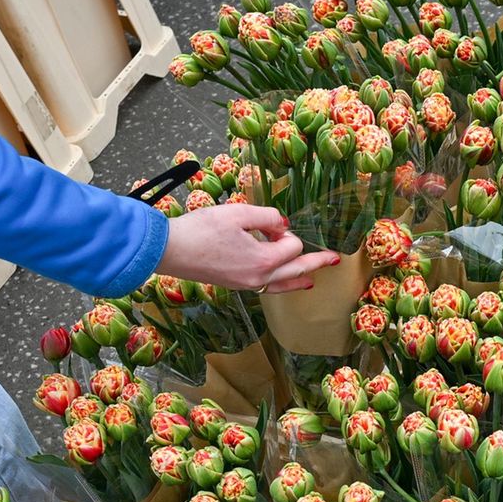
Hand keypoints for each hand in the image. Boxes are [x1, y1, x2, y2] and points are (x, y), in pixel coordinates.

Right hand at [155, 204, 337, 291]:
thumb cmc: (200, 230)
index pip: (291, 246)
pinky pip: (267, 288)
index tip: (271, 223)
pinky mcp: (235, 285)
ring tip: (313, 278)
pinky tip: (282, 282)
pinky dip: (280, 284)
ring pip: (282, 285)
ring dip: (299, 278)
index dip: (285, 231)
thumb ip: (267, 216)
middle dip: (316, 263)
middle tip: (334, 259)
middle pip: (296, 272)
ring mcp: (246, 285)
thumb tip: (282, 225)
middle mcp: (259, 279)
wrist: (168, 250)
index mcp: (263, 261)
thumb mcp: (238, 213)